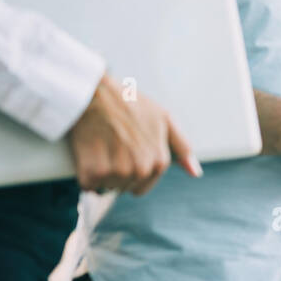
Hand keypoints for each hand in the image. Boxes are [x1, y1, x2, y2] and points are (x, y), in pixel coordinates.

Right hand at [67, 74, 200, 195]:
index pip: (141, 187)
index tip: (124, 150)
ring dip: (99, 173)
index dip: (130, 170)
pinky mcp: (93, 172)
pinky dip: (84, 173)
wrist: (95, 92)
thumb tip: (196, 173)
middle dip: (116, 173)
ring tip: (100, 147)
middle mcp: (141, 170)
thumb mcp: (164, 119)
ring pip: (105, 188)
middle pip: (123, 188)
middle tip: (110, 146)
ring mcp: (117, 172)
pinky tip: (87, 153)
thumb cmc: (129, 102)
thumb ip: (182, 147)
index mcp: (159, 162)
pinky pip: (87, 185)